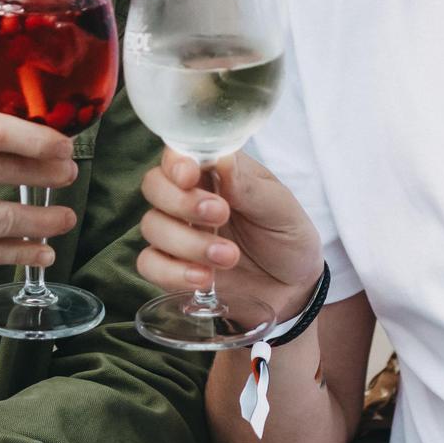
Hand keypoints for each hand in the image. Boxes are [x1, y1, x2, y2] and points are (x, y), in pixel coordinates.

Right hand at [0, 102, 80, 271]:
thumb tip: (38, 136)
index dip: (42, 141)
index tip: (67, 147)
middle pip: (7, 175)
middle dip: (50, 178)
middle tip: (70, 177)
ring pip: (3, 220)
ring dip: (44, 222)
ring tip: (66, 220)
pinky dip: (20, 254)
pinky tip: (42, 252)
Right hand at [137, 151, 323, 317]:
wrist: (294, 286)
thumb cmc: (287, 235)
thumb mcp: (279, 207)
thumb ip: (248, 186)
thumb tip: (222, 159)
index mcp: (213, 172)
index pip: (177, 155)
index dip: (176, 163)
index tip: (190, 176)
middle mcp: (188, 197)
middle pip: (154, 186)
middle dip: (181, 202)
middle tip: (220, 215)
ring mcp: (177, 233)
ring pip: (152, 226)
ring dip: (187, 242)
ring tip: (229, 256)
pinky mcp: (173, 267)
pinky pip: (149, 265)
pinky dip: (171, 272)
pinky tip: (203, 278)